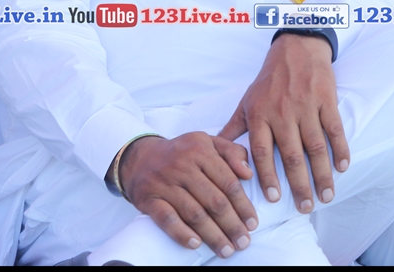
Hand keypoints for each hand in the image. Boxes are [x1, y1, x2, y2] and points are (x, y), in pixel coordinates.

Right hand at [119, 133, 256, 256]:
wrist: (140, 157)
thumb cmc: (183, 153)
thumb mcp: (209, 142)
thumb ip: (232, 153)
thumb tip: (249, 173)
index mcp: (202, 150)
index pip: (228, 182)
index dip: (243, 205)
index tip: (253, 223)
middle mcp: (183, 165)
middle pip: (214, 201)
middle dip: (232, 225)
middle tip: (243, 242)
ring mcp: (164, 182)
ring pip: (194, 213)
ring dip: (212, 235)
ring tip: (226, 249)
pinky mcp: (148, 198)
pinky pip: (166, 218)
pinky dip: (181, 233)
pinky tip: (195, 244)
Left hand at [219, 34, 347, 214]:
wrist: (295, 49)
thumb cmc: (269, 80)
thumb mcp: (246, 102)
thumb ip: (232, 129)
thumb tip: (214, 152)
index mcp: (260, 115)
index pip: (261, 152)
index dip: (267, 177)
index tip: (273, 200)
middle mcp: (282, 113)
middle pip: (291, 155)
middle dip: (299, 185)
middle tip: (305, 208)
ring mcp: (306, 107)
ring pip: (315, 146)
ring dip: (322, 173)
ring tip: (326, 195)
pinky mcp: (326, 100)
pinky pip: (334, 129)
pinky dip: (340, 148)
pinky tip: (342, 167)